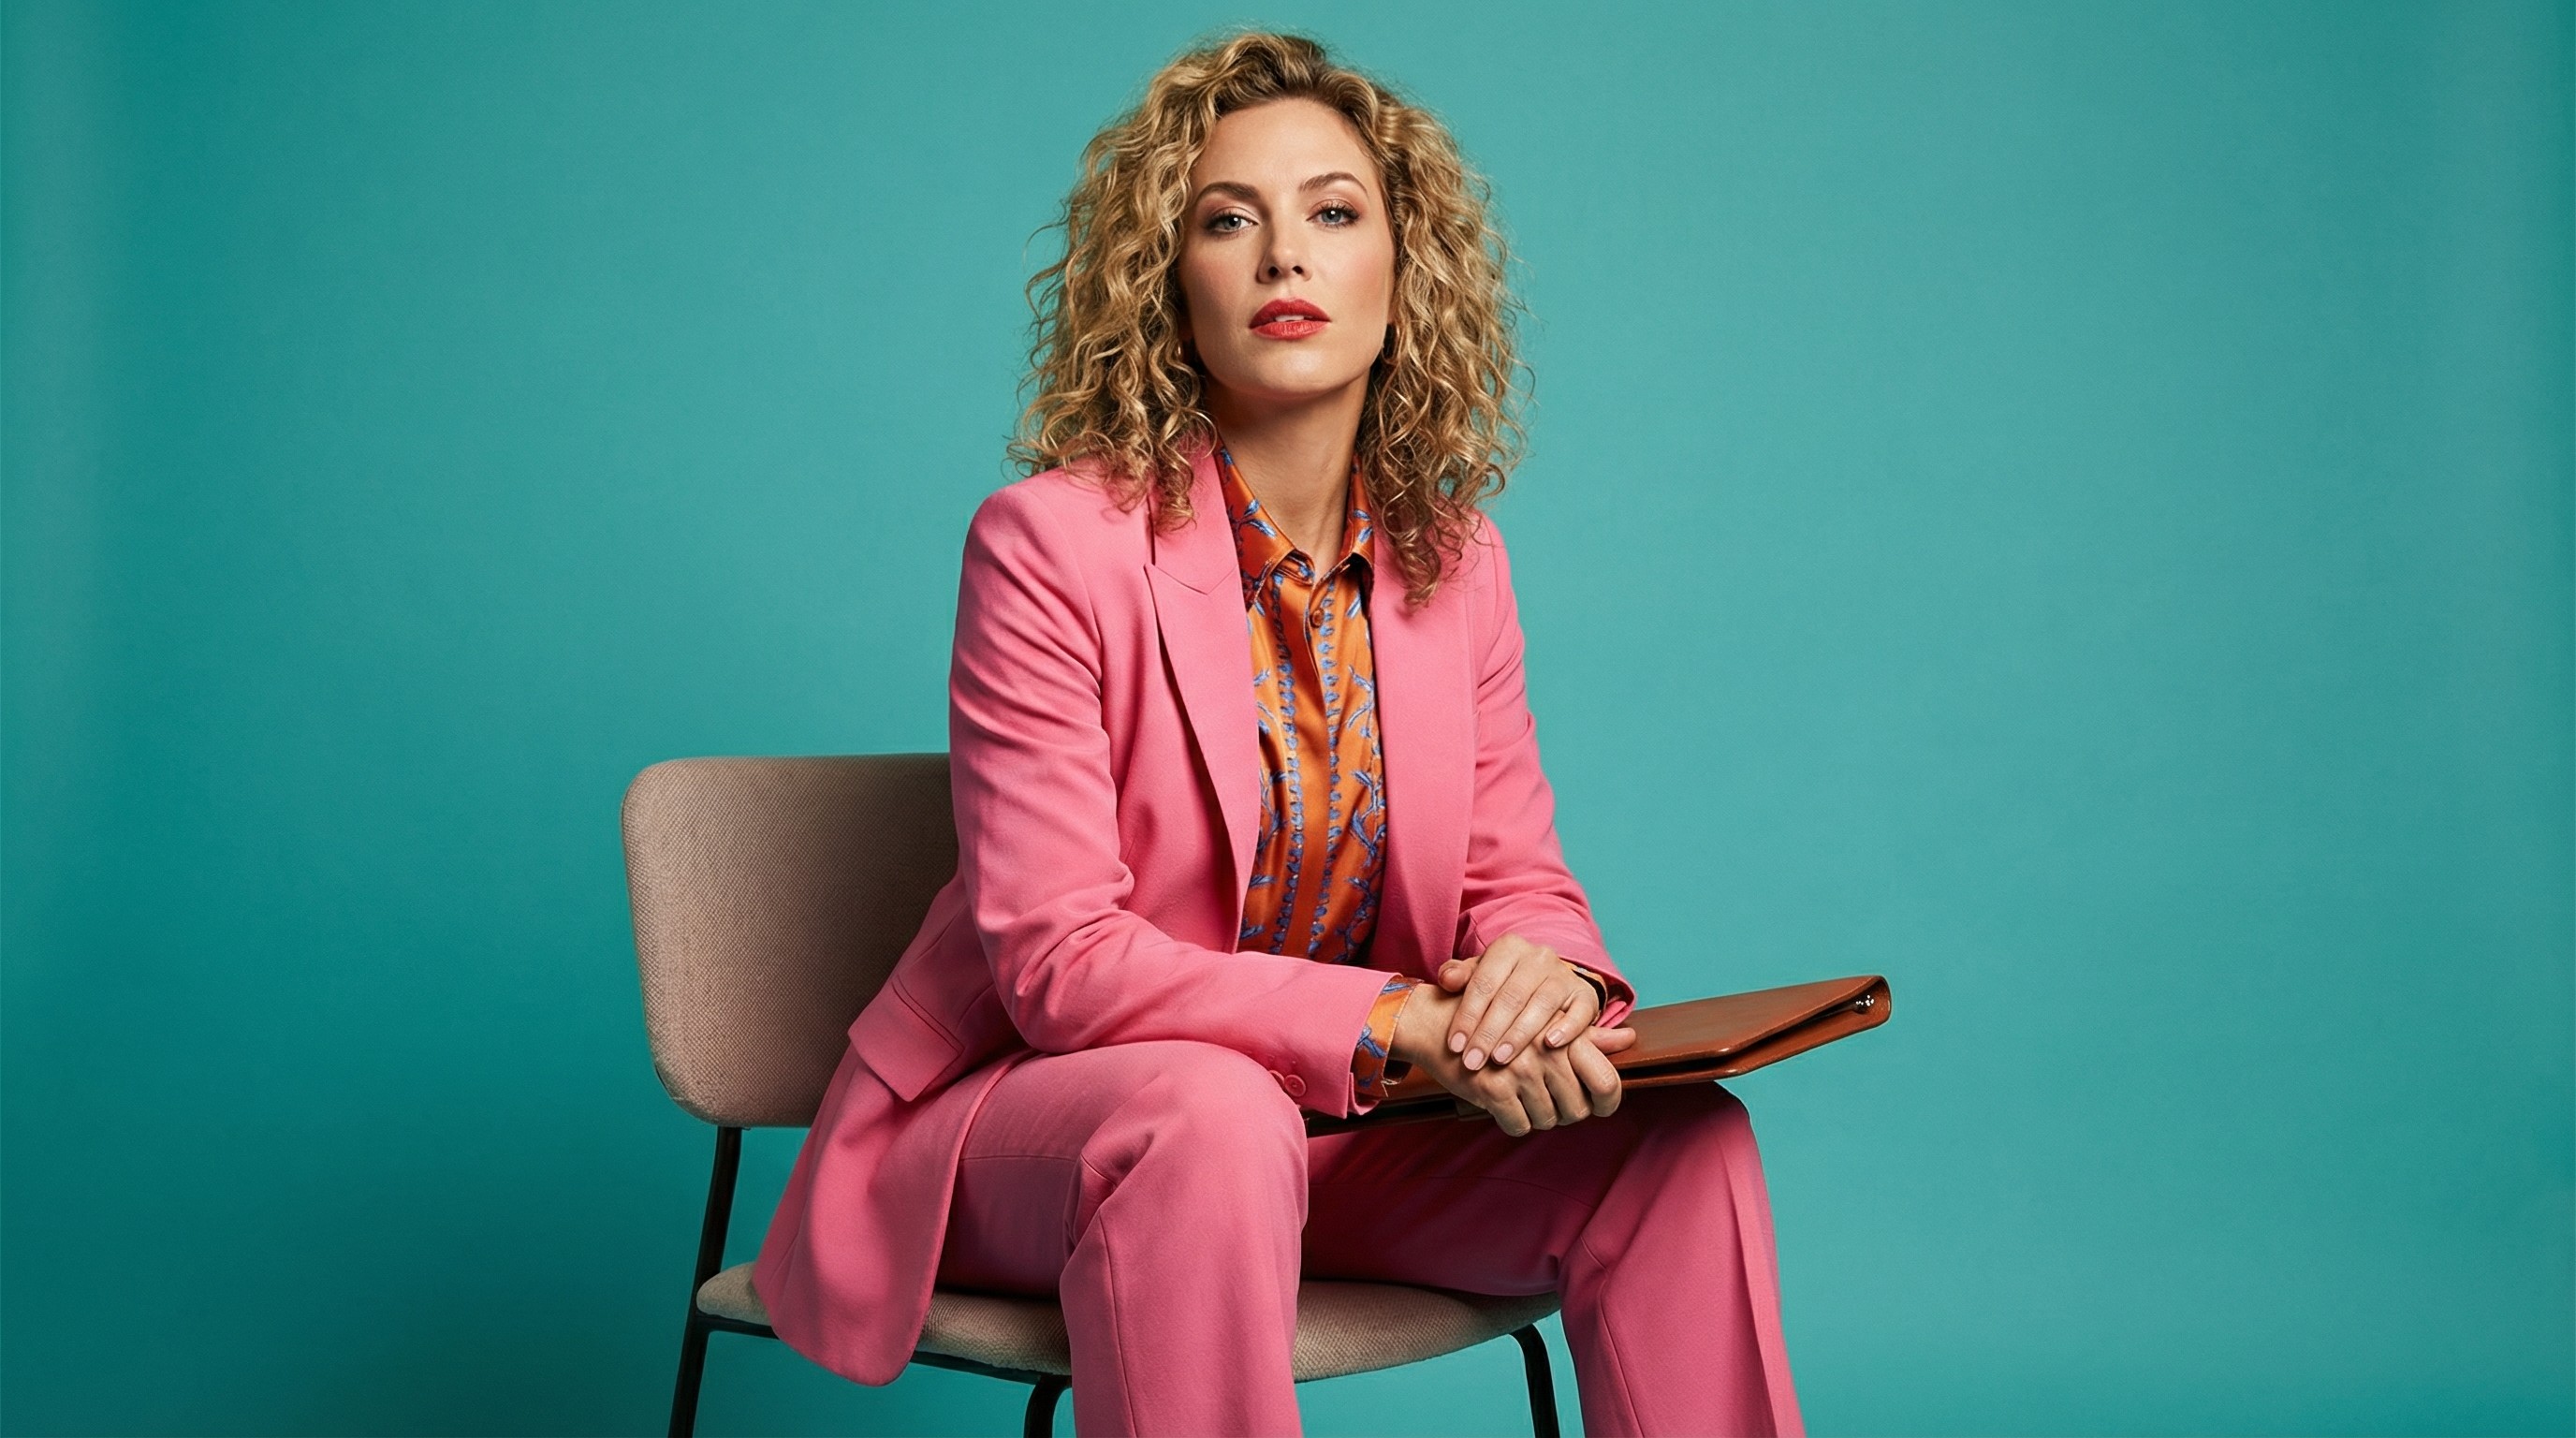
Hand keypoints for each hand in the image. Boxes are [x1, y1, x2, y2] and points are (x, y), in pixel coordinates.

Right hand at [1391, 977, 1636, 1136]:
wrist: (1440, 1024)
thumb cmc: (1497, 1022)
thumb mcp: (1546, 1021)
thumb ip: (1589, 1036)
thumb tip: (1628, 1038)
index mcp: (1565, 1035)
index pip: (1607, 1082)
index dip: (1608, 1102)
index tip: (1597, 1107)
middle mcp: (1546, 1051)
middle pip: (1577, 1110)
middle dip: (1562, 1111)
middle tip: (1545, 1099)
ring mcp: (1519, 1070)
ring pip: (1547, 1121)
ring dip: (1535, 1116)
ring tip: (1520, 1096)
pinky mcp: (1493, 1088)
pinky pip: (1518, 1126)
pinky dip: (1511, 1121)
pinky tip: (1502, 1104)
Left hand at [1434, 934, 1608, 1071]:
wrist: (1547, 983)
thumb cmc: (1504, 984)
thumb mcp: (1479, 975)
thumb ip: (1460, 976)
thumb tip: (1447, 980)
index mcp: (1508, 947)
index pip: (1483, 982)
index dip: (1467, 1015)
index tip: (1455, 1046)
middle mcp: (1538, 957)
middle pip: (1511, 996)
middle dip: (1488, 1032)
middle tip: (1473, 1061)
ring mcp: (1564, 975)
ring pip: (1542, 1004)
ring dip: (1519, 1035)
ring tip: (1500, 1060)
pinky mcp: (1586, 995)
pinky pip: (1580, 1011)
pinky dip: (1566, 1028)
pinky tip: (1550, 1045)